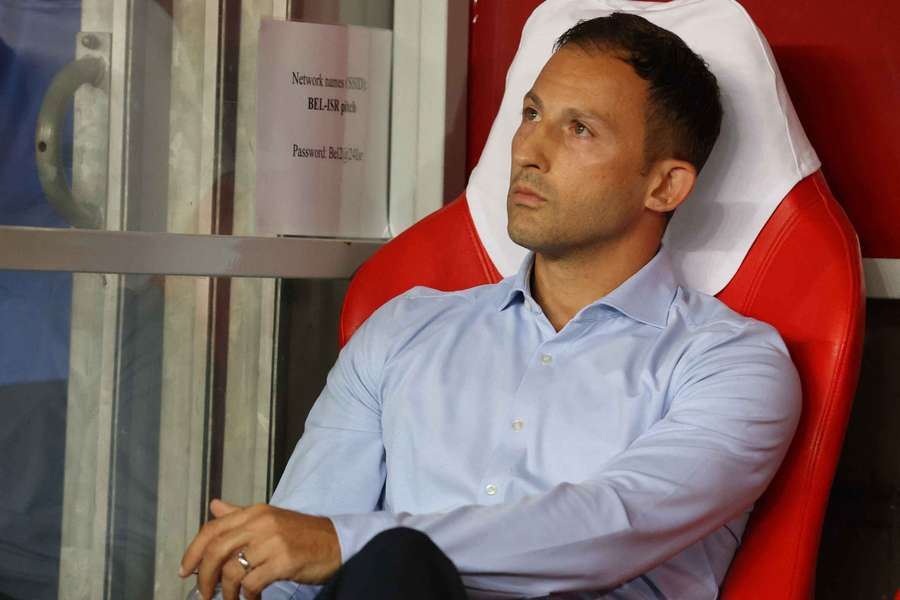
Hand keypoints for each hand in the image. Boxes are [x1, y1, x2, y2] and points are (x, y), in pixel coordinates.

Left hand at [180, 499, 341, 599]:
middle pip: (216, 549)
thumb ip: (239, 514)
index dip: (193, 551)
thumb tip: (214, 507)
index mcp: (255, 512)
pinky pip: (252, 583)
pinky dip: (247, 596)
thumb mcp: (270, 518)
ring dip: (226, 591)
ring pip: (232, 570)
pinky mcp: (283, 561)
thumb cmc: (303, 534)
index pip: (213, 529)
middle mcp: (261, 523)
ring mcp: (273, 542)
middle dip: (204, 575)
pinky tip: (252, 599)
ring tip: (231, 599)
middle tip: (203, 592)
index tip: (186, 570)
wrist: (336, 542)